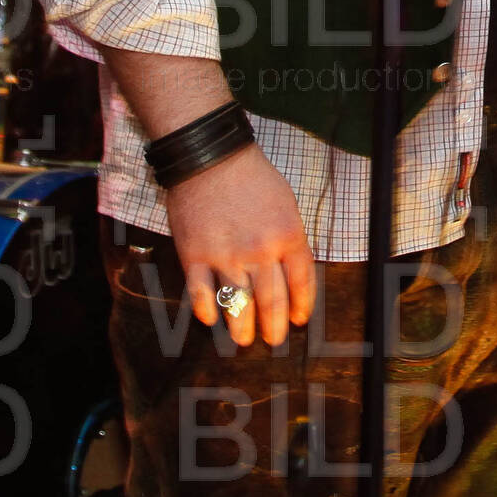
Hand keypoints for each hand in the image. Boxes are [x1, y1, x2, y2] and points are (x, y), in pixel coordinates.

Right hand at [160, 143, 315, 347]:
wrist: (210, 157)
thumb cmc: (251, 177)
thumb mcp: (287, 204)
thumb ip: (291, 239)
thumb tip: (293, 275)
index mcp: (288, 236)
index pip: (302, 284)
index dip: (301, 307)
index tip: (297, 320)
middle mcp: (260, 251)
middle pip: (272, 303)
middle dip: (274, 328)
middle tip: (272, 340)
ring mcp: (226, 256)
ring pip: (238, 308)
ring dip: (242, 329)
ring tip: (243, 338)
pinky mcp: (195, 256)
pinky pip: (201, 296)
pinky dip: (207, 312)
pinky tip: (211, 319)